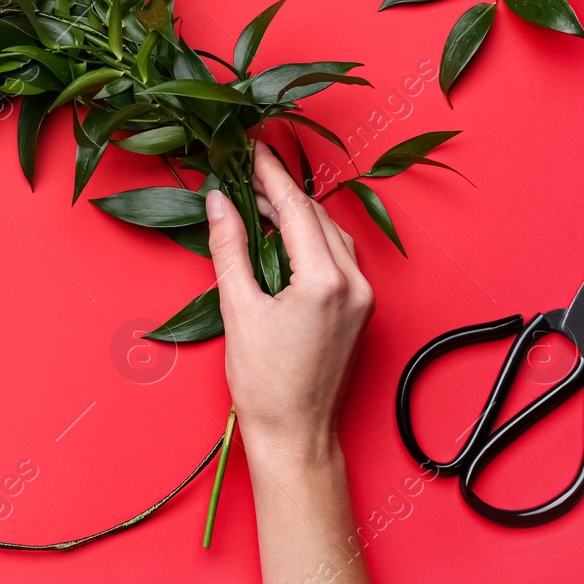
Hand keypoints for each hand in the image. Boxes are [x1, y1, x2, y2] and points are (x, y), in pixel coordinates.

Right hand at [207, 142, 374, 466]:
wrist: (296, 435)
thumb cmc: (264, 384)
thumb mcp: (238, 309)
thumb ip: (230, 249)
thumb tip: (220, 202)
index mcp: (324, 280)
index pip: (296, 208)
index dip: (271, 173)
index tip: (250, 148)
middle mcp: (354, 283)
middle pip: (317, 216)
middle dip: (283, 190)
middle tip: (247, 170)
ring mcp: (363, 298)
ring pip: (331, 234)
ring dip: (298, 213)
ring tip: (260, 201)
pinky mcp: (360, 311)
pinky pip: (339, 257)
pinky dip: (311, 239)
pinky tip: (285, 238)